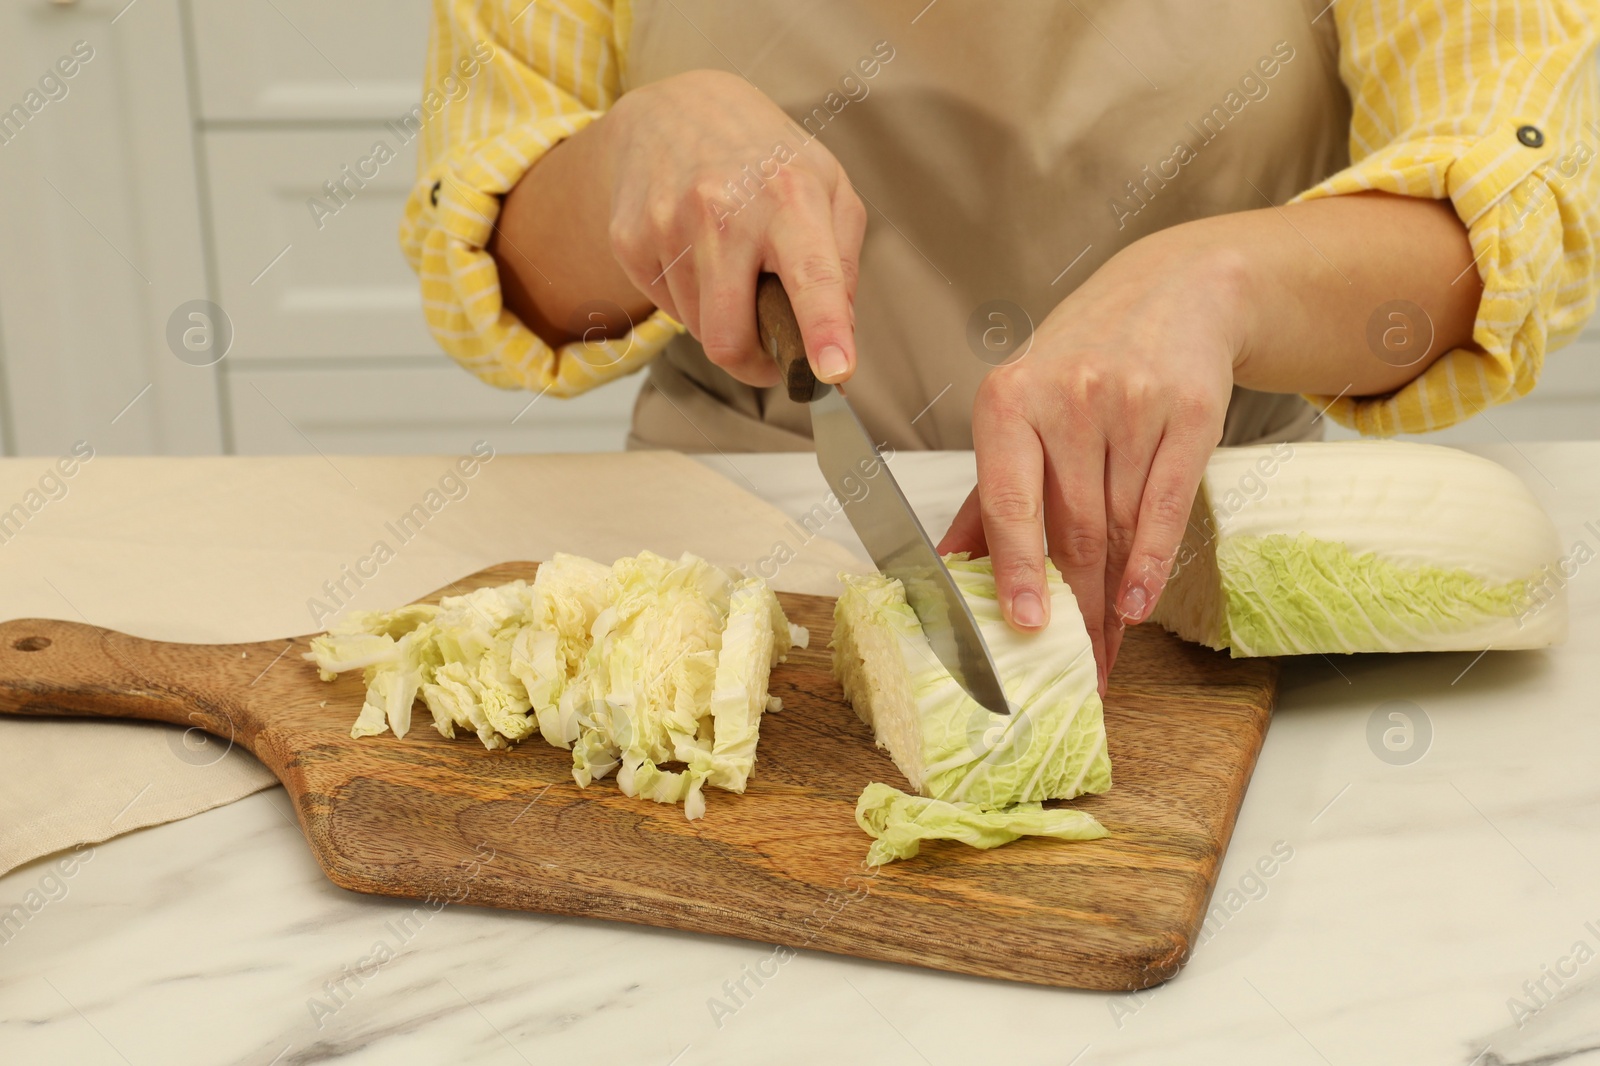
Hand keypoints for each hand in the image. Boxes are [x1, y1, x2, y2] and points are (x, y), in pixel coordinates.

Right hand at [600, 69, 864, 385]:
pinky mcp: (629, 239)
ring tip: (732, 269)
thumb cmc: (766, 158)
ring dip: (722, 320)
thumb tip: (839, 337)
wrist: (675, 110)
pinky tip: (697, 256)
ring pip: (699, 331)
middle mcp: (724, 211)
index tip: (834, 373)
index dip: (824, 331)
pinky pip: (667, 310)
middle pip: (729, 339)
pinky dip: (689, 300)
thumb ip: (843, 263)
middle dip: (754, 364)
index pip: (812, 276)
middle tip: (771, 353)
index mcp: (790, 197)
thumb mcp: (828, 187)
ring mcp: (668, 225)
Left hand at [937, 232, 1242, 694]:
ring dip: (1110, 598)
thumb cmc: (1080, 362)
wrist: (1171, 292)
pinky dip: (1152, 563)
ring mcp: (1131, 403)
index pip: (1010, 500)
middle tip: (1073, 665)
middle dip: (1072, 604)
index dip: (1016, 568)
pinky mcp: (1188, 412)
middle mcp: (1068, 398)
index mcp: (1009, 401)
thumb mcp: (1022, 410)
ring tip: (1106, 652)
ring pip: (1118, 524)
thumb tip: (947, 569)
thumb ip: (989, 494)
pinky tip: (1137, 605)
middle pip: (1071, 525)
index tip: (1023, 624)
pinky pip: (1167, 505)